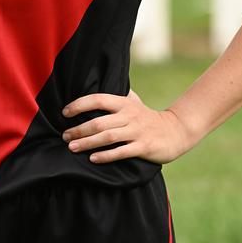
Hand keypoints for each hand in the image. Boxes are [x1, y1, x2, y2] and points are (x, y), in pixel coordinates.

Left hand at [61, 89, 191, 164]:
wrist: (176, 131)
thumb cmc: (149, 118)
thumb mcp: (134, 102)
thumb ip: (117, 96)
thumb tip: (98, 83)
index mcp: (124, 103)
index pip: (98, 99)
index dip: (79, 105)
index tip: (65, 113)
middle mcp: (129, 116)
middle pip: (99, 122)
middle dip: (79, 129)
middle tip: (65, 136)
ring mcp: (137, 131)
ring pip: (108, 137)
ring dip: (88, 143)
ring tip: (72, 148)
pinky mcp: (144, 147)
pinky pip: (122, 152)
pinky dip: (106, 156)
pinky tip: (93, 159)